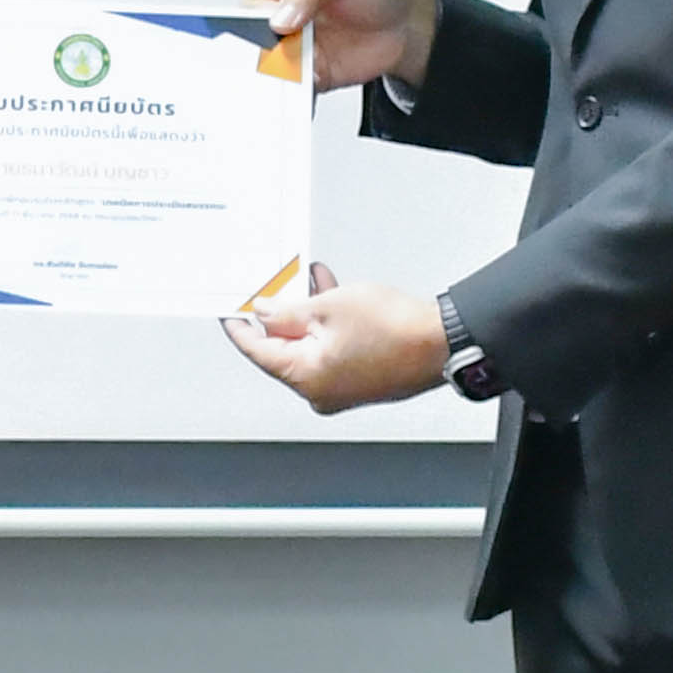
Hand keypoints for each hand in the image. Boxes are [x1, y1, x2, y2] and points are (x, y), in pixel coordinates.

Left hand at [221, 270, 449, 413]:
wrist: (442, 341)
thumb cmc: (396, 330)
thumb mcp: (328, 307)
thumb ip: (288, 310)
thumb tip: (265, 312)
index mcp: (306, 378)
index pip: (258, 351)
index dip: (241, 327)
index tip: (230, 313)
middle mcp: (320, 391)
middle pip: (284, 349)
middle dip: (281, 313)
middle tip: (275, 286)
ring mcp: (341, 389)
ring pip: (310, 346)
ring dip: (308, 314)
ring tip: (311, 280)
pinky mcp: (359, 380)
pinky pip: (331, 351)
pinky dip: (328, 326)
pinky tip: (332, 297)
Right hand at [251, 0, 435, 96]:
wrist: (408, 23)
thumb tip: (281, 17)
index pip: (254, 3)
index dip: (260, 18)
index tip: (278, 28)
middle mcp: (285, 16)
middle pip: (257, 40)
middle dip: (266, 53)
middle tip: (283, 58)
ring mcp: (297, 47)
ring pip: (273, 68)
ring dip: (282, 77)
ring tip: (299, 76)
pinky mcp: (312, 73)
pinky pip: (296, 88)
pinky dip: (299, 93)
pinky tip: (310, 89)